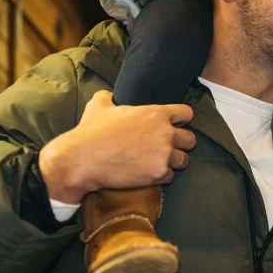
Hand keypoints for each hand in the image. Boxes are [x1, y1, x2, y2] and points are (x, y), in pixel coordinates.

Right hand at [38, 90, 196, 203]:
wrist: (82, 160)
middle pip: (190, 139)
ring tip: (160, 163)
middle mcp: (165, 132)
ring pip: (184, 159)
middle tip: (167, 148)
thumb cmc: (91, 132)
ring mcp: (164, 154)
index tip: (176, 125)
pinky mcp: (158, 173)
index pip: (186, 113)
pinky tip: (150, 174)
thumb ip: (109, 97)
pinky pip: (170, 176)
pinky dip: (162, 177)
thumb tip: (108, 95)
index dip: (182, 120)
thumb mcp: (99, 106)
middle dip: (181, 144)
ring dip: (174, 162)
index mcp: (156, 113)